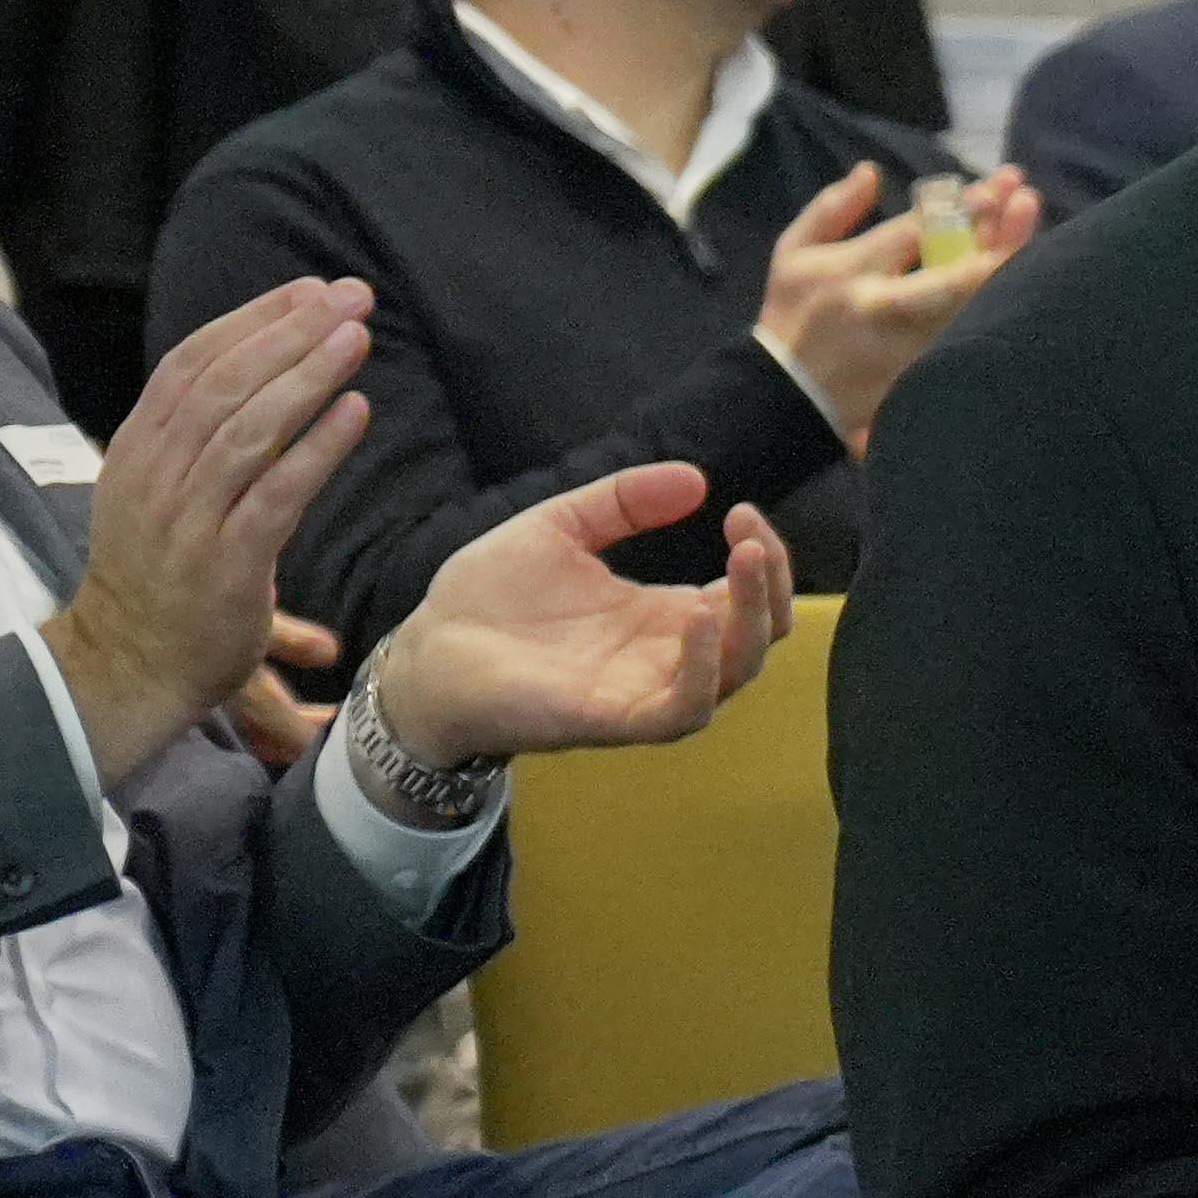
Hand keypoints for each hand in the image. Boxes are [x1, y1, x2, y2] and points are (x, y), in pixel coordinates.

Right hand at [37, 277, 375, 786]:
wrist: (131, 666)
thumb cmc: (162, 578)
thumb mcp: (161, 495)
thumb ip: (203, 442)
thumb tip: (266, 380)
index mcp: (138, 449)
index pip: (193, 363)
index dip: (253, 320)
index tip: (310, 290)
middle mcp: (155, 475)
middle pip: (224, 383)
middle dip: (291, 332)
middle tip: (353, 296)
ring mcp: (186, 518)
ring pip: (247, 429)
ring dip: (307, 376)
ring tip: (359, 337)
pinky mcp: (224, 563)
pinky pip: (274, 494)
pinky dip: (317, 449)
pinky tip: (357, 412)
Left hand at [365, 466, 798, 772]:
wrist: (425, 648)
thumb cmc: (487, 598)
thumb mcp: (560, 528)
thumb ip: (623, 501)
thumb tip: (697, 478)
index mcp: (663, 616)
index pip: (749, 596)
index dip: (763, 554)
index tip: (739, 509)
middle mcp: (667, 657)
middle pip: (763, 634)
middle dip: (771, 581)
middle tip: (746, 533)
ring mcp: (646, 691)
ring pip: (739, 671)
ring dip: (754, 616)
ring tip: (742, 559)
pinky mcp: (614, 719)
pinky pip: (685, 708)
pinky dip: (705, 667)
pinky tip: (697, 617)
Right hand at [753, 162, 1027, 445]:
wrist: (790, 395)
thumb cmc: (794, 313)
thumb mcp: (794, 254)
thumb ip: (831, 209)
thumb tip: (871, 170)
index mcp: (851, 272)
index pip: (913, 233)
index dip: (958, 208)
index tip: (994, 187)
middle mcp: (884, 309)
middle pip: (952, 274)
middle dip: (995, 237)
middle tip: (1028, 201)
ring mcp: (909, 348)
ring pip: (969, 309)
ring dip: (1007, 268)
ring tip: (1031, 230)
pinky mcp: (924, 375)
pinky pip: (969, 335)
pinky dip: (997, 303)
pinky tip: (1023, 275)